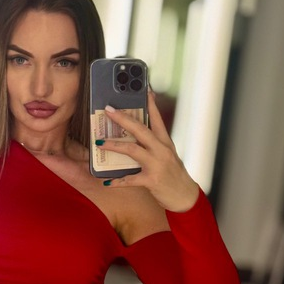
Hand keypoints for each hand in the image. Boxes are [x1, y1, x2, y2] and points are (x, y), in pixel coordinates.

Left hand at [97, 90, 199, 211]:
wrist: (185, 196)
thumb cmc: (173, 175)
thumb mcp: (168, 155)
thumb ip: (155, 144)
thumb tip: (137, 135)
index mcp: (165, 142)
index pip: (157, 118)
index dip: (150, 103)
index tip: (143, 88)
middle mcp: (161, 150)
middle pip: (140, 129)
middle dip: (123, 118)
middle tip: (108, 110)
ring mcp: (156, 164)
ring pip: (132, 150)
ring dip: (114, 145)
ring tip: (99, 143)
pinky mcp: (152, 180)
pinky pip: (130, 179)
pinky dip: (117, 181)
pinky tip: (107, 182)